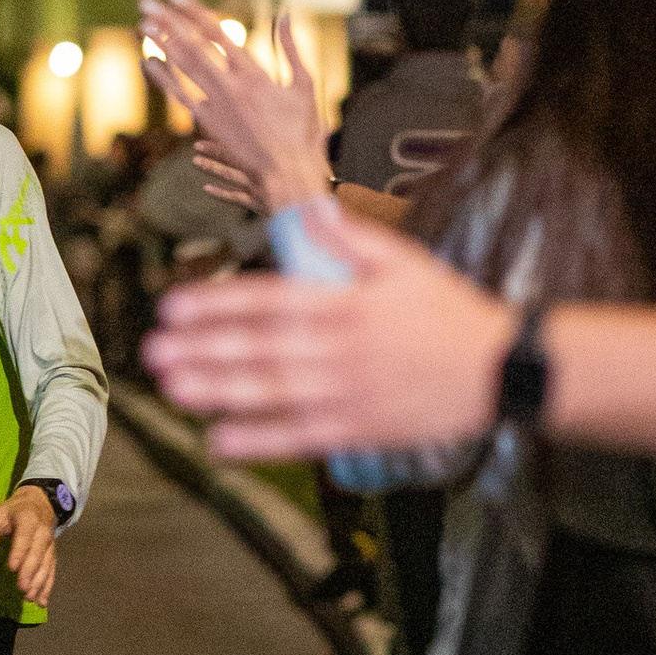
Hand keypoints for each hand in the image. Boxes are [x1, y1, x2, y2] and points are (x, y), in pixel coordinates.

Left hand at [0, 484, 58, 604]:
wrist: (39, 504)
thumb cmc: (12, 512)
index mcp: (28, 520)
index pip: (25, 537)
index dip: (19, 552)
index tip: (12, 568)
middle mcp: (43, 533)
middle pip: (37, 554)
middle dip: (30, 572)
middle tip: (21, 588)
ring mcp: (49, 545)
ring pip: (46, 565)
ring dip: (39, 583)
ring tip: (29, 598)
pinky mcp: (52, 555)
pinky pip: (51, 572)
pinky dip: (47, 587)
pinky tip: (41, 602)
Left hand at [137, 0, 330, 218]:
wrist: (288, 173)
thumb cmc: (302, 130)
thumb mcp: (303, 84)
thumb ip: (291, 48)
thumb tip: (285, 14)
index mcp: (254, 71)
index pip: (216, 31)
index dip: (192, 10)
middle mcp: (230, 84)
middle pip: (191, 44)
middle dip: (167, 21)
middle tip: (146, 2)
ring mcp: (216, 104)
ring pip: (182, 67)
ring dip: (161, 44)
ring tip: (142, 24)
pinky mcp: (208, 124)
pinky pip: (180, 96)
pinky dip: (163, 78)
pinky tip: (148, 62)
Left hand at [143, 204, 509, 462]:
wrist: (501, 369)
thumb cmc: (449, 312)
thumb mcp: (405, 262)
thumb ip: (351, 239)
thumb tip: (304, 213)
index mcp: (348, 302)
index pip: (271, 299)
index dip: (219, 302)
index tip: (172, 303)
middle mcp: (343, 347)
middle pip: (262, 346)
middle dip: (203, 347)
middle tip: (153, 348)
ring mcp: (350, 392)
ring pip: (273, 391)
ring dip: (218, 390)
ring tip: (172, 386)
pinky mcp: (360, 430)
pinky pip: (302, 437)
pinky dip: (260, 441)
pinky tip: (219, 441)